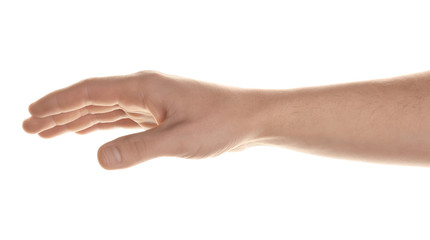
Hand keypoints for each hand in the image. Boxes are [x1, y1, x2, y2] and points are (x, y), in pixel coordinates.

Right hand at [23, 71, 259, 168]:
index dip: (59, 103)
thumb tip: (98, 159)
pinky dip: (100, 124)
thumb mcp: (180, 140)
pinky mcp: (160, 114)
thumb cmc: (221, 124)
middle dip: (60, 112)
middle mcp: (144, 90)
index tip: (32, 114)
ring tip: (49, 130)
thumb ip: (140, 149)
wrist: (250, 118)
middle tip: (28, 126)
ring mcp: (151, 102)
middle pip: (92, 99)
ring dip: (76, 120)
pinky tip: (88, 131)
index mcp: (144, 88)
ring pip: (105, 109)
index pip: (90, 92)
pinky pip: (121, 118)